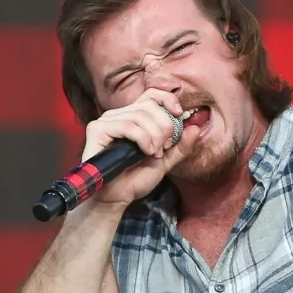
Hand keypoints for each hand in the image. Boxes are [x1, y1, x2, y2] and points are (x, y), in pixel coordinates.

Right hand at [79, 89, 200, 208]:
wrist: (117, 198)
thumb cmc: (135, 180)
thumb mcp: (165, 162)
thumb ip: (180, 146)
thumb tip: (195, 127)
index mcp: (133, 118)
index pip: (152, 94)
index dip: (168, 100)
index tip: (179, 114)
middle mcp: (119, 115)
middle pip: (150, 105)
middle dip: (165, 127)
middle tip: (164, 147)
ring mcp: (106, 121)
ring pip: (140, 115)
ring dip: (154, 136)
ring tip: (154, 154)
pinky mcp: (97, 130)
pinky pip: (127, 125)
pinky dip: (142, 138)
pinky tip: (146, 152)